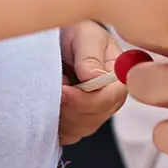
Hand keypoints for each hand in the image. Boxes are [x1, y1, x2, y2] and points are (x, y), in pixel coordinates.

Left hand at [58, 21, 127, 146]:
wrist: (59, 38)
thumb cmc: (76, 32)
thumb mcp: (84, 34)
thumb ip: (89, 55)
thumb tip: (93, 77)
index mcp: (119, 78)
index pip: (110, 100)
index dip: (85, 100)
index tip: (63, 89)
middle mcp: (110, 99)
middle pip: (94, 118)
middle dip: (69, 105)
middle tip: (54, 83)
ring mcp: (93, 114)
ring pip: (79, 129)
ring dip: (60, 112)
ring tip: (53, 87)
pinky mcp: (76, 123)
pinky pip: (67, 135)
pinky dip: (54, 123)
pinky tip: (48, 102)